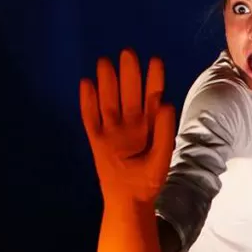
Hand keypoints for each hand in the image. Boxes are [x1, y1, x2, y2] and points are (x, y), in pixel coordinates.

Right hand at [79, 48, 175, 202]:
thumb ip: (164, 131)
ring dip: (107, 82)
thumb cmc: (149, 180)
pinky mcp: (96, 140)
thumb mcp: (162, 157)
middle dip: (128, 74)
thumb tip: (165, 102)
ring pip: (108, 101)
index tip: (155, 60)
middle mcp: (130, 125)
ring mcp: (111, 131)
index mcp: (149, 127)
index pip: (152, 98)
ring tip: (105, 61)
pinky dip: (87, 101)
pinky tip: (86, 83)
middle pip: (128, 95)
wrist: (129, 200)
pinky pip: (89, 117)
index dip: (153, 79)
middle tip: (128, 52)